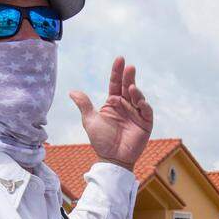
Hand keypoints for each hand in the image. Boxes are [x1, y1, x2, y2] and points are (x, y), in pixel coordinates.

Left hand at [69, 56, 152, 171]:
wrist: (111, 158)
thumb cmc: (101, 141)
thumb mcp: (90, 120)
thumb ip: (84, 105)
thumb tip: (72, 91)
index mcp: (113, 103)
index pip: (116, 84)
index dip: (117, 72)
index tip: (120, 59)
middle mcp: (125, 106)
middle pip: (128, 87)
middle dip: (129, 76)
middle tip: (129, 67)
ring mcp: (136, 114)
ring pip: (138, 97)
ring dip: (136, 91)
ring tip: (132, 88)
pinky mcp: (145, 123)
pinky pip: (146, 111)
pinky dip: (144, 105)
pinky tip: (139, 101)